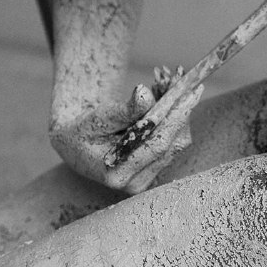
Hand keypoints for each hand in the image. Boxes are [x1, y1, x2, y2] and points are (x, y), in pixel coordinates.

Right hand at [50, 78, 203, 193]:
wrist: (76, 145)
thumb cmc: (84, 130)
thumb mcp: (97, 117)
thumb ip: (123, 110)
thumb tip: (145, 94)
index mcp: (118, 174)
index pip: (158, 144)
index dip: (176, 116)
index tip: (190, 92)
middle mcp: (136, 183)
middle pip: (172, 144)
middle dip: (182, 110)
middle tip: (191, 83)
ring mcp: (147, 178)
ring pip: (177, 142)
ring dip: (180, 111)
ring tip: (173, 85)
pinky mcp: (155, 169)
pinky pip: (173, 142)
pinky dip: (175, 118)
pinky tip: (171, 98)